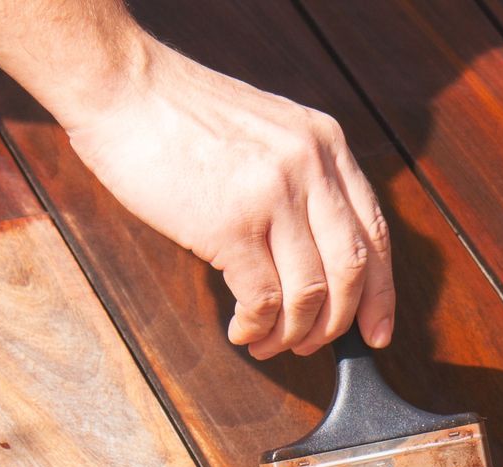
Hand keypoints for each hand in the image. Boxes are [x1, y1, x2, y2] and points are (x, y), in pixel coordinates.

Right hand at [61, 40, 392, 358]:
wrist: (121, 84)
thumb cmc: (180, 115)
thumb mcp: (268, 130)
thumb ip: (303, 179)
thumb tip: (319, 257)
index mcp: (326, 145)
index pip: (375, 234)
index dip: (381, 295)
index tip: (377, 332)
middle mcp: (311, 168)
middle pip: (352, 272)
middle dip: (337, 324)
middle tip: (313, 345)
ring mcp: (274, 196)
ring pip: (310, 293)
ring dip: (293, 334)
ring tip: (269, 343)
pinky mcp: (232, 225)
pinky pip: (263, 300)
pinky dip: (257, 328)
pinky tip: (242, 331)